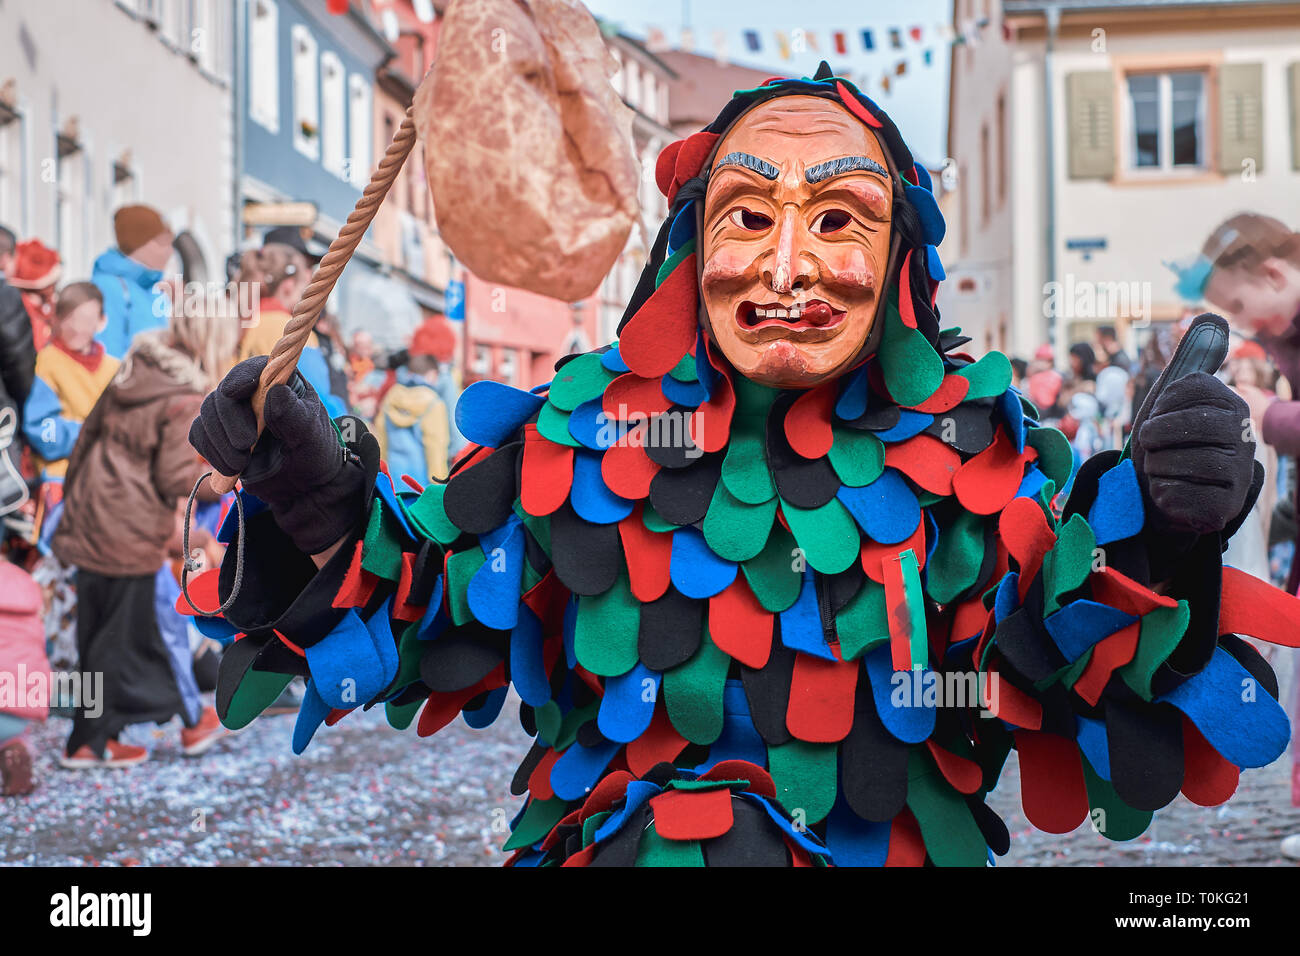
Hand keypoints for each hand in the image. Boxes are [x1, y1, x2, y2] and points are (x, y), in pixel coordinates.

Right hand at [189, 357, 366, 554]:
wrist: (305, 485)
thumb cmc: (313, 451)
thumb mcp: (311, 434)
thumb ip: (293, 414)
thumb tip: (275, 392)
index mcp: (279, 382)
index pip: (255, 369)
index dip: (242, 377)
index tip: (237, 392)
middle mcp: (252, 393)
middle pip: (224, 394)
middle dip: (229, 420)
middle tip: (246, 445)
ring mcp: (233, 414)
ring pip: (208, 414)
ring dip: (219, 441)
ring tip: (241, 464)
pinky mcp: (219, 436)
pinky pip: (200, 436)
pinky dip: (211, 452)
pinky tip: (231, 468)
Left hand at [1132, 371, 1254, 535]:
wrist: (1171, 490)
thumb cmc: (1170, 440)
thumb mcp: (1176, 397)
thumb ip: (1192, 356)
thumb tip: (1213, 317)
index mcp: (1232, 405)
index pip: (1191, 387)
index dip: (1162, 404)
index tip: (1158, 416)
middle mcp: (1244, 436)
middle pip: (1186, 426)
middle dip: (1154, 436)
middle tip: (1150, 444)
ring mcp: (1239, 473)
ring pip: (1182, 462)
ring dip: (1155, 466)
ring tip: (1160, 468)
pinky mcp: (1226, 507)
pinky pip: (1180, 495)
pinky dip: (1161, 492)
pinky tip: (1167, 490)